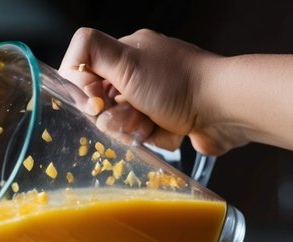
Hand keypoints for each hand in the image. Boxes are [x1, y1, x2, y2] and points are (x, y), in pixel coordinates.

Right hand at [58, 28, 243, 156]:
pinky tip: (168, 132)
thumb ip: (92, 50)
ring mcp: (156, 99)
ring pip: (123, 125)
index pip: (87, 73)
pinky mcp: (168, 121)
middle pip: (104, 104)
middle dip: (114, 116)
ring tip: (152, 124)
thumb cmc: (178, 84)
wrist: (222, 108)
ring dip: (133, 130)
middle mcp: (141, 73)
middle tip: (132, 114)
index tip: (96, 103)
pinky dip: (153, 139)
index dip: (87, 93)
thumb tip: (70, 60)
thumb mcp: (127, 62)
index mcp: (129, 53)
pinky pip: (145, 138)